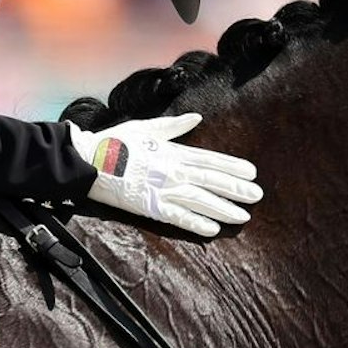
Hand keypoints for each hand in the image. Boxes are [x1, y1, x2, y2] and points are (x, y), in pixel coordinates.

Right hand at [68, 113, 261, 237]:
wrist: (89, 160)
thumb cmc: (115, 142)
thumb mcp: (146, 128)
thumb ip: (174, 127)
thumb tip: (197, 118)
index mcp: (173, 151)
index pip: (210, 160)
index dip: (232, 167)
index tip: (252, 172)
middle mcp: (173, 170)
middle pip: (212, 181)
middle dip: (236, 189)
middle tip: (258, 196)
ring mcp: (162, 189)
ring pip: (201, 200)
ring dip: (224, 208)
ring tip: (243, 216)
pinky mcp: (150, 207)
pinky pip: (177, 217)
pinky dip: (196, 223)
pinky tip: (213, 230)